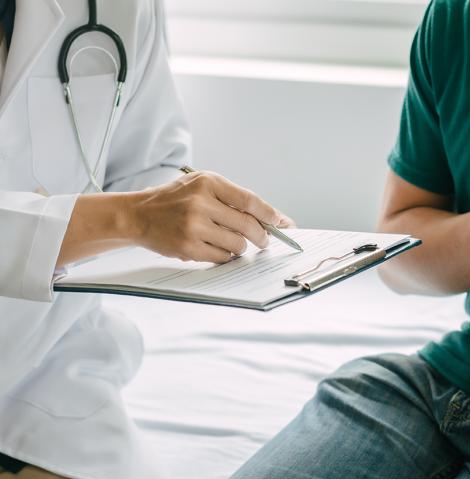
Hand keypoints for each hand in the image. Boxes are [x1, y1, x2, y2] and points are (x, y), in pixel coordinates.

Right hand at [129, 171, 294, 262]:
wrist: (137, 214)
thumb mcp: (201, 185)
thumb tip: (269, 217)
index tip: (284, 223)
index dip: (271, 215)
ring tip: (231, 241)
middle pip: (248, 225)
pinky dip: (225, 255)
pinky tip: (215, 247)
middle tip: (264, 240)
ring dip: (241, 247)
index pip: (250, 201)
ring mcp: (194, 226)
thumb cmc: (174, 199)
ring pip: (238, 244)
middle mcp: (201, 203)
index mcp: (208, 182)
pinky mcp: (188, 247)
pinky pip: (223, 257)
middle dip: (262, 237)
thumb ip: (231, 198)